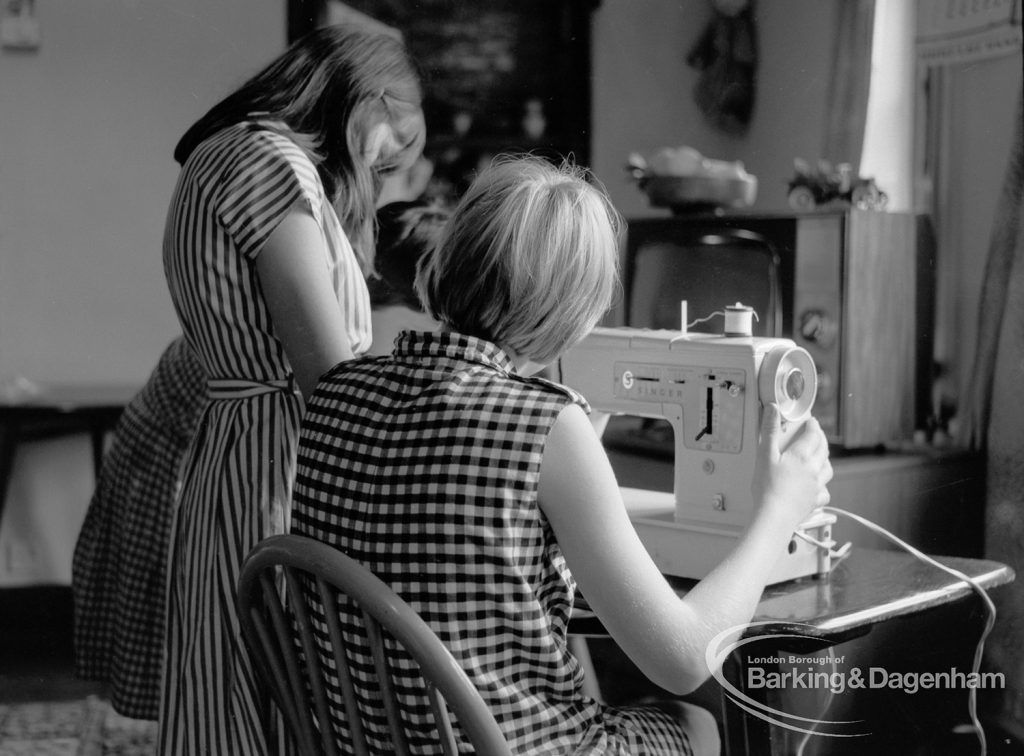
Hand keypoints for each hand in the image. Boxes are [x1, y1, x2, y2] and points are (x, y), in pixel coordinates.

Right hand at [751, 403, 832, 530]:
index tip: (811, 421)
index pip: (813, 435)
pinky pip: (825, 490)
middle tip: (815, 434)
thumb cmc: (767, 488)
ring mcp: (816, 486)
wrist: (774, 517)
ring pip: (828, 468)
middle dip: (820, 439)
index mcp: (802, 456)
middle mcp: (814, 469)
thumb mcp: (764, 455)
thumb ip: (769, 431)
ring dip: (825, 459)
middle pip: (823, 449)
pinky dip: (823, 485)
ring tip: (818, 457)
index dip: (813, 425)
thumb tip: (773, 409)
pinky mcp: (815, 501)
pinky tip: (817, 486)